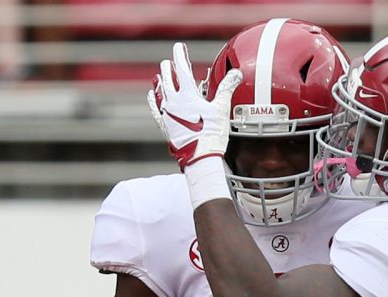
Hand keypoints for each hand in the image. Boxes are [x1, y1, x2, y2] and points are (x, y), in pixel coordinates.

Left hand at [147, 42, 242, 169]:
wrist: (198, 157)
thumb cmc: (210, 134)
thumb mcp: (221, 109)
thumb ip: (226, 88)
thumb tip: (236, 74)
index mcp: (187, 95)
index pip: (182, 69)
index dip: (180, 56)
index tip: (179, 47)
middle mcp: (173, 101)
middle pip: (168, 78)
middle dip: (170, 68)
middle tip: (170, 61)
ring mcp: (166, 113)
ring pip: (160, 92)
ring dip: (161, 81)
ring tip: (159, 74)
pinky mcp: (164, 125)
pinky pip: (155, 109)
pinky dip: (152, 100)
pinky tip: (151, 95)